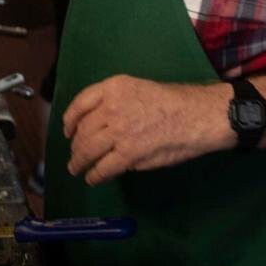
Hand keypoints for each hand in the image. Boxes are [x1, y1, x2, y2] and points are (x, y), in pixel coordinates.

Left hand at [62, 75, 233, 184]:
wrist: (198, 115)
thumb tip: (102, 127)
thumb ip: (116, 105)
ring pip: (88, 150)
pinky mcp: (128, 154)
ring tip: (77, 169)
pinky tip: (93, 178)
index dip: (70, 119)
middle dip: (75, 145)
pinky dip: (95, 175)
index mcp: (114, 87)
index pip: (80, 103)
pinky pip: (104, 167)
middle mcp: (111, 107)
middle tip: (75, 155)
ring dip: (79, 162)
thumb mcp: (138, 89)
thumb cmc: (175, 101)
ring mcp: (119, 131)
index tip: (67, 130)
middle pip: (82, 130)